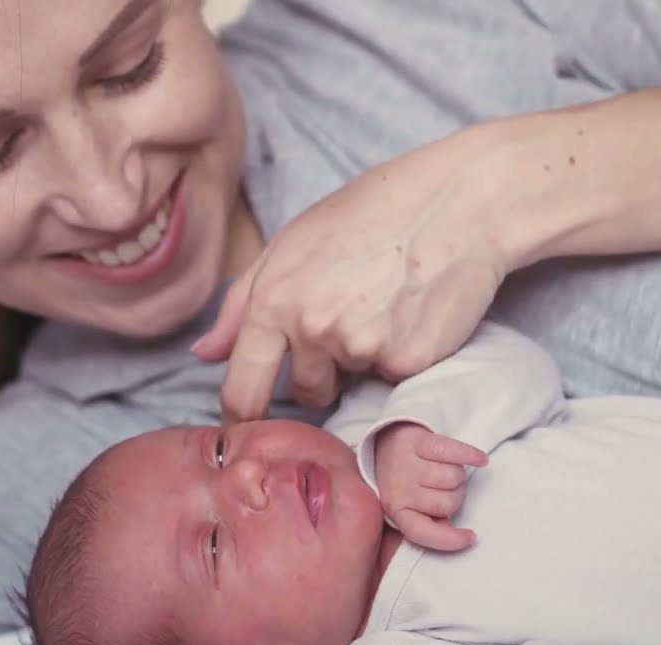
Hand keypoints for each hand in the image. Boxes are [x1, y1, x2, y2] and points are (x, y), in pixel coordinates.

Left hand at [192, 122, 532, 421]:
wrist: (456, 204)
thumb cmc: (370, 215)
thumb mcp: (291, 243)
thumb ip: (240, 304)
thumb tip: (204, 354)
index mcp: (273, 301)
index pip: (242, 390)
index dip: (244, 415)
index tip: (253, 424)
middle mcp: (313, 330)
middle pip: (305, 394)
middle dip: (321, 372)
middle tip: (350, 318)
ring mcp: (362, 349)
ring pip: (350, 386)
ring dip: (359, 363)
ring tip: (381, 309)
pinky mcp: (407, 361)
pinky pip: (391, 379)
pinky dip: (398, 357)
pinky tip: (409, 315)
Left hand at [373, 422, 486, 551]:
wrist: (388, 444)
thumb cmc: (406, 481)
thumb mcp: (411, 507)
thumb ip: (429, 523)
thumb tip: (452, 533)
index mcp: (395, 510)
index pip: (421, 532)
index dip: (449, 540)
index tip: (470, 537)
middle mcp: (398, 488)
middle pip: (448, 503)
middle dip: (455, 496)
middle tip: (446, 487)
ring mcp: (407, 463)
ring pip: (454, 477)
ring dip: (459, 474)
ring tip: (447, 469)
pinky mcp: (418, 440)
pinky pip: (454, 451)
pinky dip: (471, 455)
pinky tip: (480, 459)